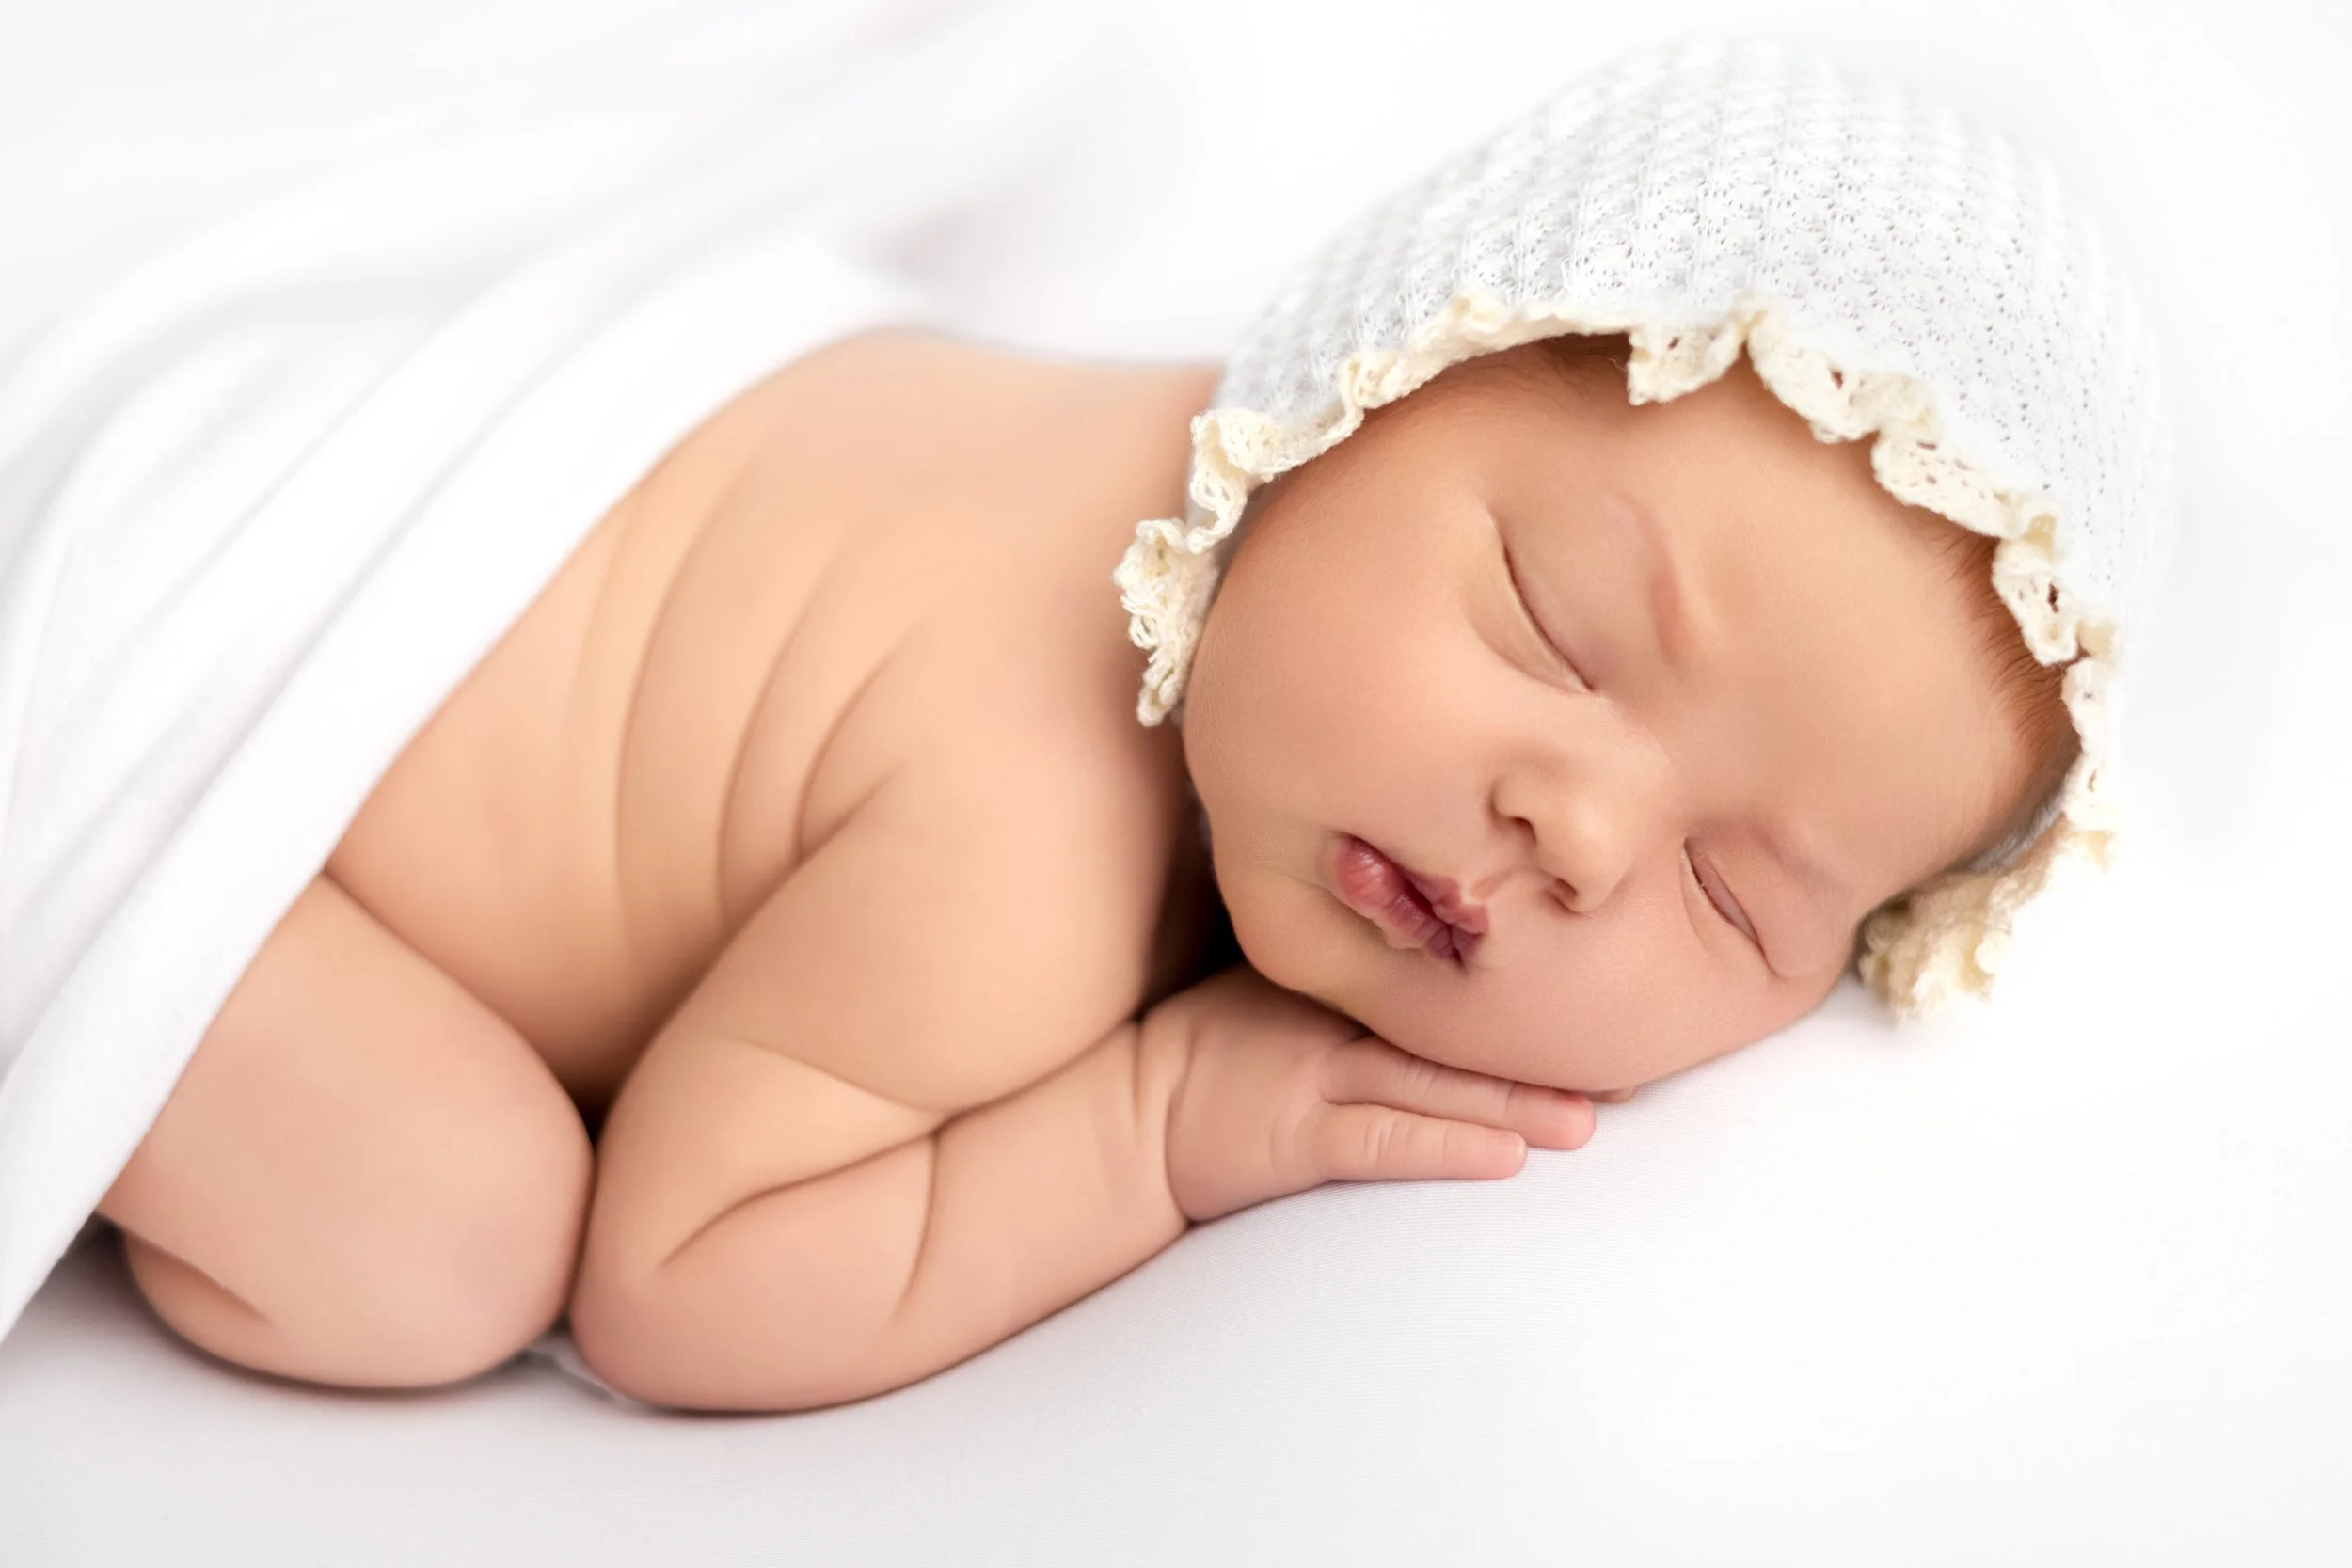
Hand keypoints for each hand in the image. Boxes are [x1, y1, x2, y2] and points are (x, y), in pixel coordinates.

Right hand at [1149, 966, 1597, 1224]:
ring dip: (1516, 1100)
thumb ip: (1348, 956)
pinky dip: (1445, 1145)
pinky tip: (1505, 1155)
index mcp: (1335, 971)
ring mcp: (1314, 1074)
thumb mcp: (1274, 979)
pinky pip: (1381, 1141)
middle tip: (1630, 1061)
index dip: (1519, 979)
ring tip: (1591, 1117)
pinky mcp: (1296, 1138)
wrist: (1125, 1115)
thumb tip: (1431, 928)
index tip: (1594, 981)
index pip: (1440, 967)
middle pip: (1456, 1030)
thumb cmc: (1201, 1048)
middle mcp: (1334, 1016)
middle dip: (1542, 1048)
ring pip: (1433, 1083)